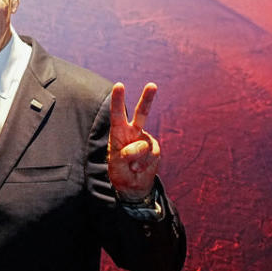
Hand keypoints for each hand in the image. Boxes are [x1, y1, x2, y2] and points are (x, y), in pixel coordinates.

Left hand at [107, 83, 159, 200]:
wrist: (133, 186)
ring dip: (136, 159)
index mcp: (118, 132)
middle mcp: (133, 131)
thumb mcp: (117, 165)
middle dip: (148, 99)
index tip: (119, 85)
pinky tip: (139, 168)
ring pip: (143, 145)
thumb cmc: (120, 172)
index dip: (118, 100)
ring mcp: (145, 139)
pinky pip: (152, 155)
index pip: (117, 114)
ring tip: (131, 167)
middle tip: (152, 85)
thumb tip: (140, 146)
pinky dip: (144, 164)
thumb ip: (125, 154)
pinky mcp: (155, 148)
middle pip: (141, 113)